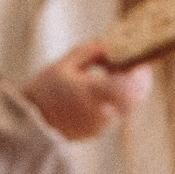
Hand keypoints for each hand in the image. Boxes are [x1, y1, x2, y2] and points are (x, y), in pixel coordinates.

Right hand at [23, 41, 153, 142]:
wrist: (33, 122)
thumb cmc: (46, 90)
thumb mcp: (64, 65)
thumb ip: (89, 52)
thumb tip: (110, 43)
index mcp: (92, 94)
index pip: (128, 86)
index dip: (140, 73)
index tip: (141, 59)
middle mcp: (102, 112)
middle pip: (136, 97)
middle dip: (141, 80)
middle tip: (138, 63)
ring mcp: (103, 124)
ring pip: (130, 106)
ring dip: (133, 89)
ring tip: (124, 71)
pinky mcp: (101, 130)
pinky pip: (120, 112)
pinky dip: (123, 98)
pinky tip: (113, 85)